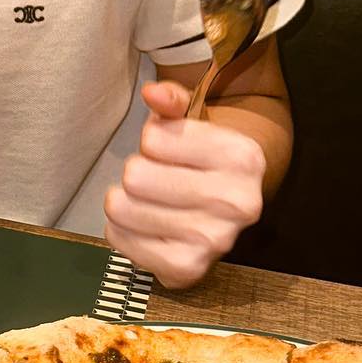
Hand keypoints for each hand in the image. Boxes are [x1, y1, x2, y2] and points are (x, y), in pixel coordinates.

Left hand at [103, 80, 265, 289]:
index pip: (153, 139)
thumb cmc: (204, 154)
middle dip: (136, 171)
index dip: (151, 139)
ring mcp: (214, 241)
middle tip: (156, 177)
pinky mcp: (187, 269)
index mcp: (241, 157)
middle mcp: (236, 203)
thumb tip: (152, 94)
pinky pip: (120, 240)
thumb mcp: (194, 117)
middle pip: (135, 176)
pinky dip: (122, 229)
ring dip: (125, 200)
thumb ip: (171, 99)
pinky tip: (144, 223)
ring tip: (149, 199)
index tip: (169, 149)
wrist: (230, 202)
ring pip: (122, 209)